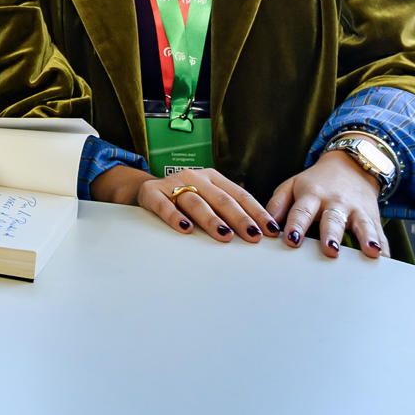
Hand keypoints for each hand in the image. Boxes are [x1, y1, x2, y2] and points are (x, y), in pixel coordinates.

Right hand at [106, 166, 277, 244]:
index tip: (271, 230)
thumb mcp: (207, 199)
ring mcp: (172, 184)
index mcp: (213, 178)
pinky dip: (174, 216)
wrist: (144, 189)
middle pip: (222, 199)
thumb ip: (227, 211)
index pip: (240, 195)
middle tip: (253, 236)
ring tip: (225, 235)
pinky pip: (164, 205)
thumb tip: (261, 234)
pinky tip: (185, 228)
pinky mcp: (151, 193)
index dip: (257, 212)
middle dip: (240, 219)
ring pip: (196, 202)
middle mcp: (195, 177)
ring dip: (212, 220)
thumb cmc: (183, 200)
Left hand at [267, 152, 387, 258]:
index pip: (302, 211)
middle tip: (330, 250)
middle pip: (333, 219)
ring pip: (362, 224)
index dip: (296, 225)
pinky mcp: (372, 217)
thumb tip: (264, 227)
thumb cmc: (315, 183)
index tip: (291, 240)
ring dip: (365, 238)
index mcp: (311, 194)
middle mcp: (335, 202)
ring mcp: (356, 209)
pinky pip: (379, 233)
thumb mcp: (292, 186)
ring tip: (370, 252)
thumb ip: (277, 205)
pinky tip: (385, 259)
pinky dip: (383, 246)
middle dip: (331, 234)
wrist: (351, 165)